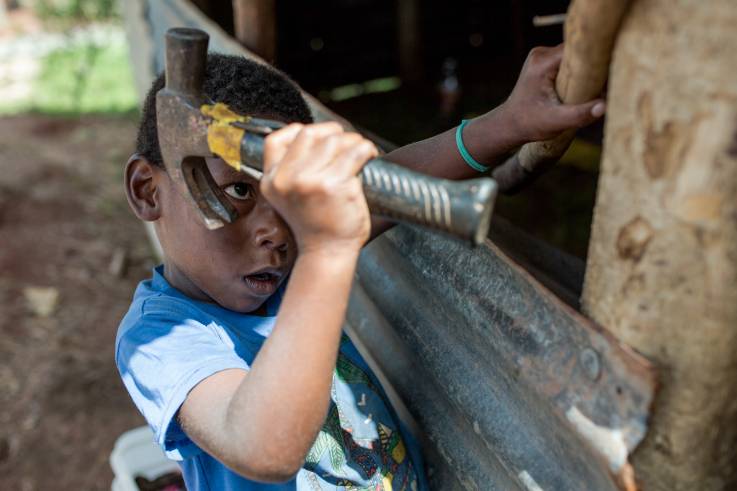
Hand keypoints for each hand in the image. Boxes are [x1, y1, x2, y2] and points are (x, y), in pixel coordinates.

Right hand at [260, 122, 376, 255]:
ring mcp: (310, 182)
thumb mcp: (287, 198)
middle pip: (310, 134)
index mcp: (272, 181)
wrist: (326, 253)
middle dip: (332, 133)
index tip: (319, 137)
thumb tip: (317, 138)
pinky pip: (356, 152)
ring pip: (335, 141)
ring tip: (360, 152)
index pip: (276, 140)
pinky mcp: (335, 185)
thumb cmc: (315, 226)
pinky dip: (367, 149)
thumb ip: (291, 171)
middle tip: (346, 143)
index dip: (299, 131)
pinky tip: (369, 156)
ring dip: (353, 141)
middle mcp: (287, 179)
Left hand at [499, 44, 605, 141]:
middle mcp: (541, 54)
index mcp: (543, 62)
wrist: (509, 125)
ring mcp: (542, 56)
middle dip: (594, 67)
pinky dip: (579, 73)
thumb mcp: (555, 122)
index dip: (598, 59)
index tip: (612, 73)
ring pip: (575, 56)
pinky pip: (569, 62)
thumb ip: (580, 114)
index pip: (579, 49)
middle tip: (606, 85)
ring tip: (596, 88)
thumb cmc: (529, 124)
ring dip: (587, 71)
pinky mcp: (545, 62)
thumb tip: (605, 106)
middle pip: (578, 51)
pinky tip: (584, 87)